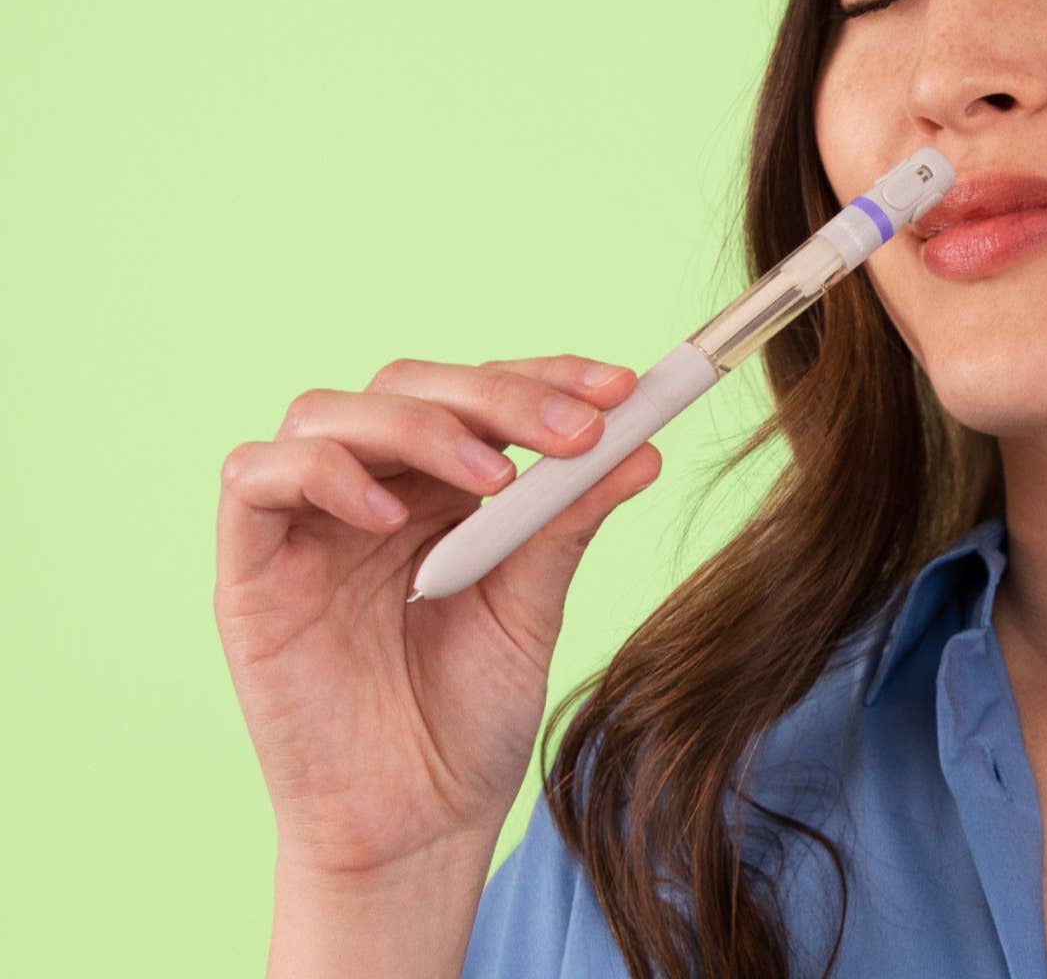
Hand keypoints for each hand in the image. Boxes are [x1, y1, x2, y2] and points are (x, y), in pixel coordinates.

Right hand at [215, 353, 660, 878]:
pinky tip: (390, 516)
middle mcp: (371, 486)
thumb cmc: (470, 717)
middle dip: (499, 393)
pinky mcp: (250, 570)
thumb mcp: (532, 604)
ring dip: (420, 425)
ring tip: (493, 478)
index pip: (481, 391)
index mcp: (440, 484)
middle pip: (409, 384)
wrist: (416, 827)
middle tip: (576, 430)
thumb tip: (640, 446)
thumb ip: (568, 520)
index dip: (546, 376)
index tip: (621, 389)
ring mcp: (306, 523)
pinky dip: (322, 473)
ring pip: (329, 411)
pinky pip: (253, 480)